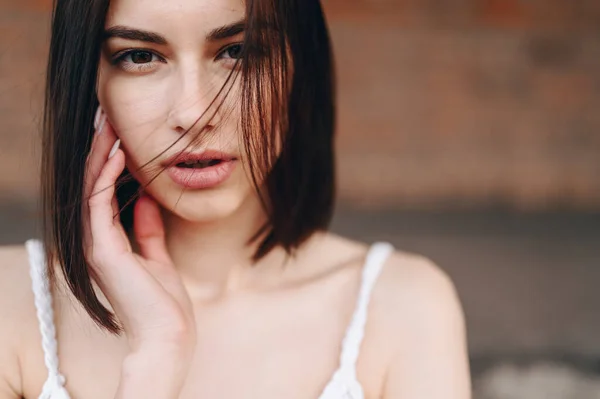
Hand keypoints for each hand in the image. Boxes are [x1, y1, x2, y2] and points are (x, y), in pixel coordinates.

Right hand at [83, 106, 195, 355]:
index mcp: (110, 242)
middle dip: (100, 150)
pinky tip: (119, 154)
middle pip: (92, 185)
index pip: (104, 192)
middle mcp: (97, 240)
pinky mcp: (104, 250)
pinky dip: (108, 176)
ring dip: (100, 155)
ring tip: (108, 124)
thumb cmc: (164, 304)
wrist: (168, 337)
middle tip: (106, 117)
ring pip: (91, 188)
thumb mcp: (158, 256)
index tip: (120, 134)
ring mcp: (97, 245)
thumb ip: (149, 229)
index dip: (110, 162)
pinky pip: (99, 203)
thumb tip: (147, 200)